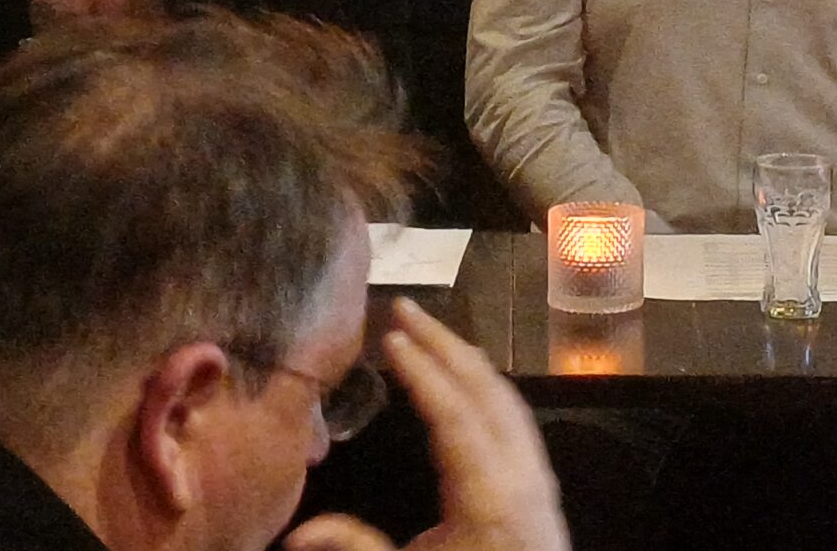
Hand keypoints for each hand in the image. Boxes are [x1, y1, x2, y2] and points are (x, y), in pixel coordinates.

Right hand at [285, 300, 568, 550]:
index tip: (394, 335)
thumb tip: (293, 536)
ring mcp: (539, 480)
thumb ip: (355, 548)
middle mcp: (521, 478)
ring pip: (507, 400)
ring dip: (469, 359)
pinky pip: (517, 419)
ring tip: (430, 332)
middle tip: (406, 309)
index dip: (423, 371)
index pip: (455, 415)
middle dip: (446, 344)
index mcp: (487, 499)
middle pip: (486, 391)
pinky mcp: (543, 487)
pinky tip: (467, 379)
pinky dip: (488, 387)